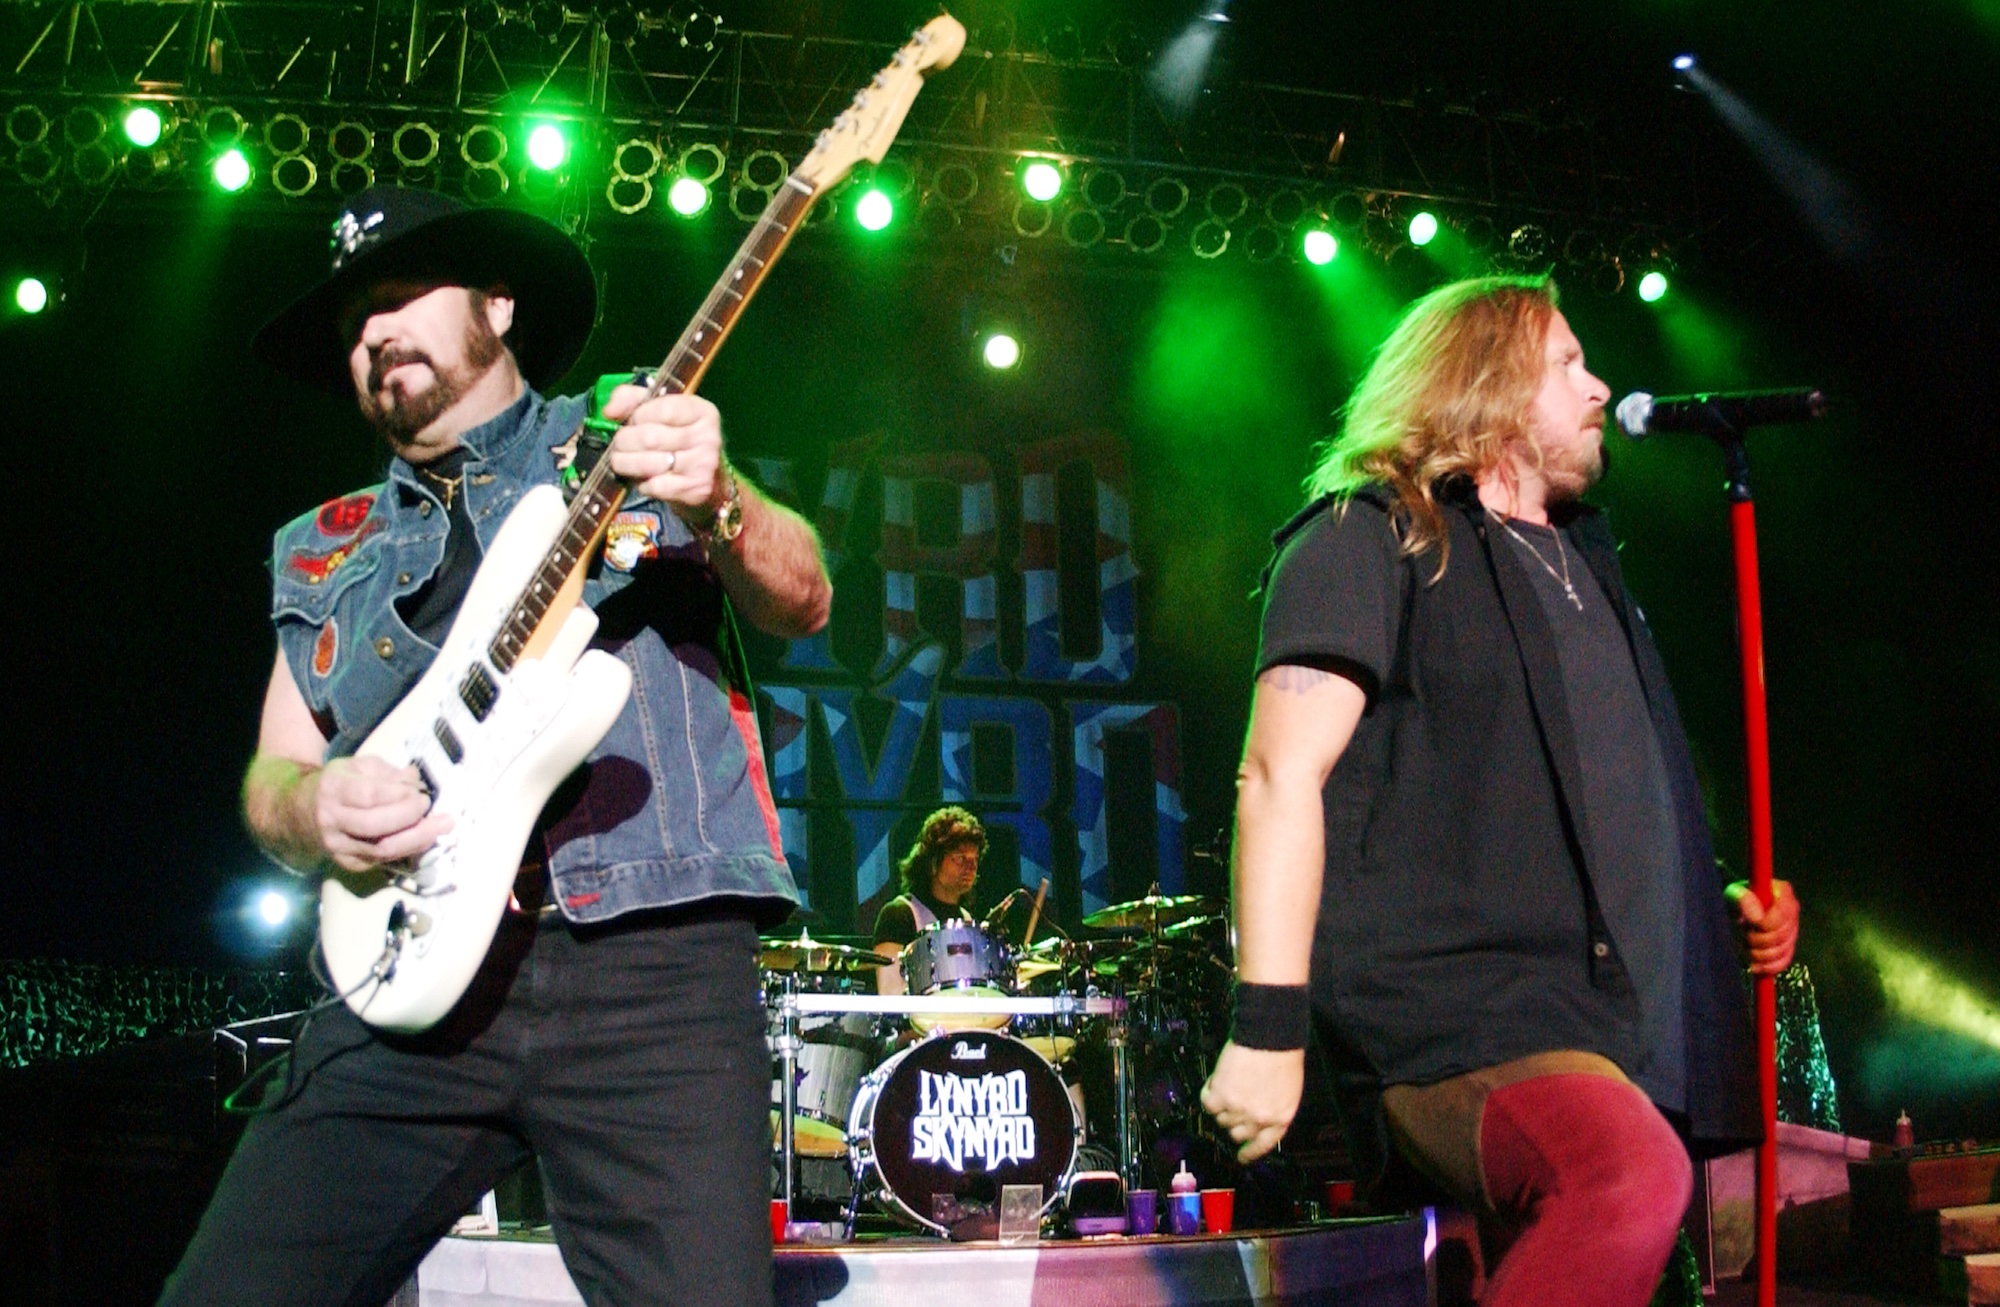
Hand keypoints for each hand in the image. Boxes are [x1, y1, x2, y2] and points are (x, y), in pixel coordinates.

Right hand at [313, 755, 451, 873]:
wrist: (303, 812)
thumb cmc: (339, 784)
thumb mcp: (358, 767)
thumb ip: (388, 772)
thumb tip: (415, 780)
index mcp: (333, 789)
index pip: (369, 795)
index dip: (399, 795)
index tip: (419, 792)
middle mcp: (332, 820)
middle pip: (375, 826)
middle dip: (410, 817)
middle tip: (429, 807)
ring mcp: (338, 846)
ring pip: (381, 849)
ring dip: (417, 838)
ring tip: (441, 826)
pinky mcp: (348, 863)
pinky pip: (383, 860)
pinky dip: (408, 849)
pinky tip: (423, 838)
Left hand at [600, 385, 726, 517]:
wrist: (707, 479)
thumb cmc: (677, 440)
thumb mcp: (660, 410)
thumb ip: (632, 400)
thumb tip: (610, 411)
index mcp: (701, 411)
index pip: (663, 409)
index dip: (637, 416)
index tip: (630, 422)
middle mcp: (708, 436)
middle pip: (651, 437)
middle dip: (624, 442)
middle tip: (619, 446)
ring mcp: (705, 464)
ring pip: (650, 463)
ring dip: (627, 464)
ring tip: (622, 462)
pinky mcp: (697, 489)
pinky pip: (656, 486)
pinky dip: (643, 484)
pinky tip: (645, 479)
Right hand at [1200, 1041, 1304, 1162]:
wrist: (1270, 1035)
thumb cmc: (1283, 1056)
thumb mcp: (1289, 1091)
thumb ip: (1274, 1109)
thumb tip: (1258, 1117)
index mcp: (1280, 1118)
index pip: (1263, 1146)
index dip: (1249, 1153)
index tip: (1241, 1156)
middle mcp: (1259, 1118)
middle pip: (1238, 1134)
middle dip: (1234, 1123)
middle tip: (1231, 1108)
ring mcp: (1239, 1109)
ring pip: (1221, 1119)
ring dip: (1222, 1105)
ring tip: (1227, 1085)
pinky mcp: (1221, 1095)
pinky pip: (1207, 1102)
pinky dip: (1208, 1092)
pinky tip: (1215, 1081)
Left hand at [1725, 878, 1798, 975]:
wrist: (1735, 910)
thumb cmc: (1735, 898)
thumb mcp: (1733, 894)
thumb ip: (1742, 900)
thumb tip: (1757, 917)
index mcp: (1783, 893)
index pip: (1783, 914)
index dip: (1766, 924)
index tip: (1749, 924)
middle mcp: (1792, 910)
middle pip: (1782, 935)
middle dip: (1759, 940)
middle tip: (1745, 936)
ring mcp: (1792, 929)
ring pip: (1782, 950)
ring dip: (1760, 954)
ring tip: (1747, 948)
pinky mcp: (1788, 946)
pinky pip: (1783, 962)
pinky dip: (1768, 967)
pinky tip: (1754, 965)